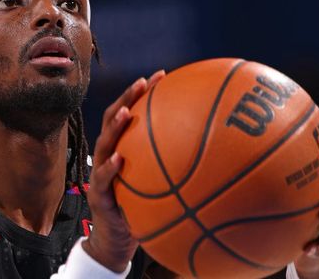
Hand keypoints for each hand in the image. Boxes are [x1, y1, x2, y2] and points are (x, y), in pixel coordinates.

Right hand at [83, 70, 166, 271]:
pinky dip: (111, 168)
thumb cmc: (142, 212)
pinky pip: (103, 178)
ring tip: (126, 112)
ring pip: (104, 143)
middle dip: (127, 97)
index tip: (163, 74)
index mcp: (124, 149)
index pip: (130, 112)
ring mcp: (101, 173)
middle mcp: (110, 155)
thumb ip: (178, 171)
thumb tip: (220, 158)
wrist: (118, 242)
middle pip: (113, 118)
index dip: (143, 93)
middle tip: (143, 81)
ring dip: (114, 126)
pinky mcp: (98, 195)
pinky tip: (121, 160)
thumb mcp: (161, 188)